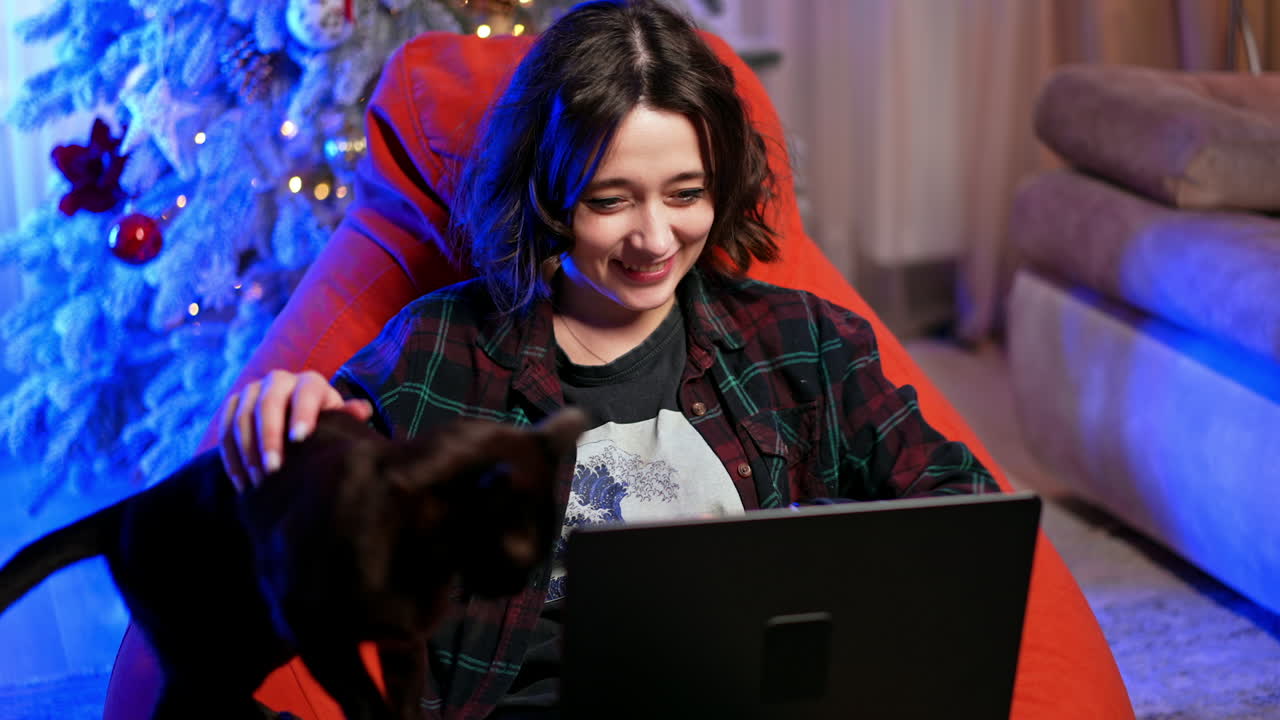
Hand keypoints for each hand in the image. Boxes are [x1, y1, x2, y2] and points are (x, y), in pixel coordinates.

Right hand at [217, 369, 372, 492]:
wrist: (292, 421)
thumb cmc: (323, 425)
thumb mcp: (336, 421)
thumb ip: (346, 417)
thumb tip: (363, 409)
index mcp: (309, 382)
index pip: (305, 393)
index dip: (303, 413)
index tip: (299, 438)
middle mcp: (278, 380)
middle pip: (268, 405)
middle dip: (269, 438)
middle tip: (273, 469)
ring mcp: (251, 390)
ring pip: (242, 418)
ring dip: (248, 452)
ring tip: (259, 482)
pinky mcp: (232, 404)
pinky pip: (225, 430)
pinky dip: (231, 458)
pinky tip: (242, 483)